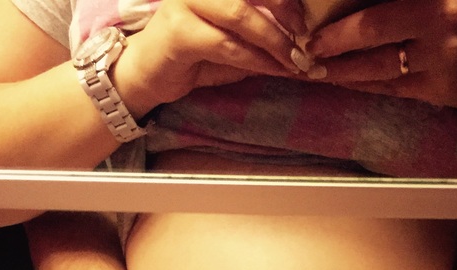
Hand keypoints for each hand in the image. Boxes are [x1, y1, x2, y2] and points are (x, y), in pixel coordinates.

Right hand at [114, 0, 314, 115]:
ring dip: (275, 43)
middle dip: (288, 14)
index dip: (286, 0)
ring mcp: (187, 2)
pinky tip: (275, 70)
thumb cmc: (192, 57)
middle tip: (308, 40)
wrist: (147, 75)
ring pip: (242, 15)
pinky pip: (228, 45)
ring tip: (296, 61)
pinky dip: (256, 60)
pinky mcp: (179, 31)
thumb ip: (261, 36)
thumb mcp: (234, 43)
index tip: (309, 21)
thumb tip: (302, 42)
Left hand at [302, 0, 456, 107]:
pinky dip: (362, 84)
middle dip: (335, 38)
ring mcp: (438, 58)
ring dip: (341, 68)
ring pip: (377, 65)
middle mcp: (439, 20)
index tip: (315, 14)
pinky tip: (341, 79)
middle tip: (307, 44)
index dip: (349, 13)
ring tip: (314, 68)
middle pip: (374, 28)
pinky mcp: (435, 88)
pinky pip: (388, 86)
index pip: (383, 1)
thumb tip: (360, 4)